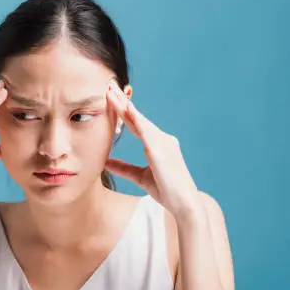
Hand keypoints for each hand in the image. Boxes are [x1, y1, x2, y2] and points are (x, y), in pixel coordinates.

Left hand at [104, 79, 202, 220]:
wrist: (185, 204)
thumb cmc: (166, 191)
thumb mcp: (139, 177)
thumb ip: (122, 168)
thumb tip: (104, 161)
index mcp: (157, 144)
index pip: (135, 123)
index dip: (123, 110)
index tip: (110, 96)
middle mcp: (162, 139)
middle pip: (137, 117)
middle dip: (122, 100)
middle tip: (108, 84)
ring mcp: (163, 143)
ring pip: (139, 120)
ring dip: (124, 105)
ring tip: (111, 92)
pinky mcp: (162, 151)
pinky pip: (146, 131)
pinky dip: (136, 119)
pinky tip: (126, 108)